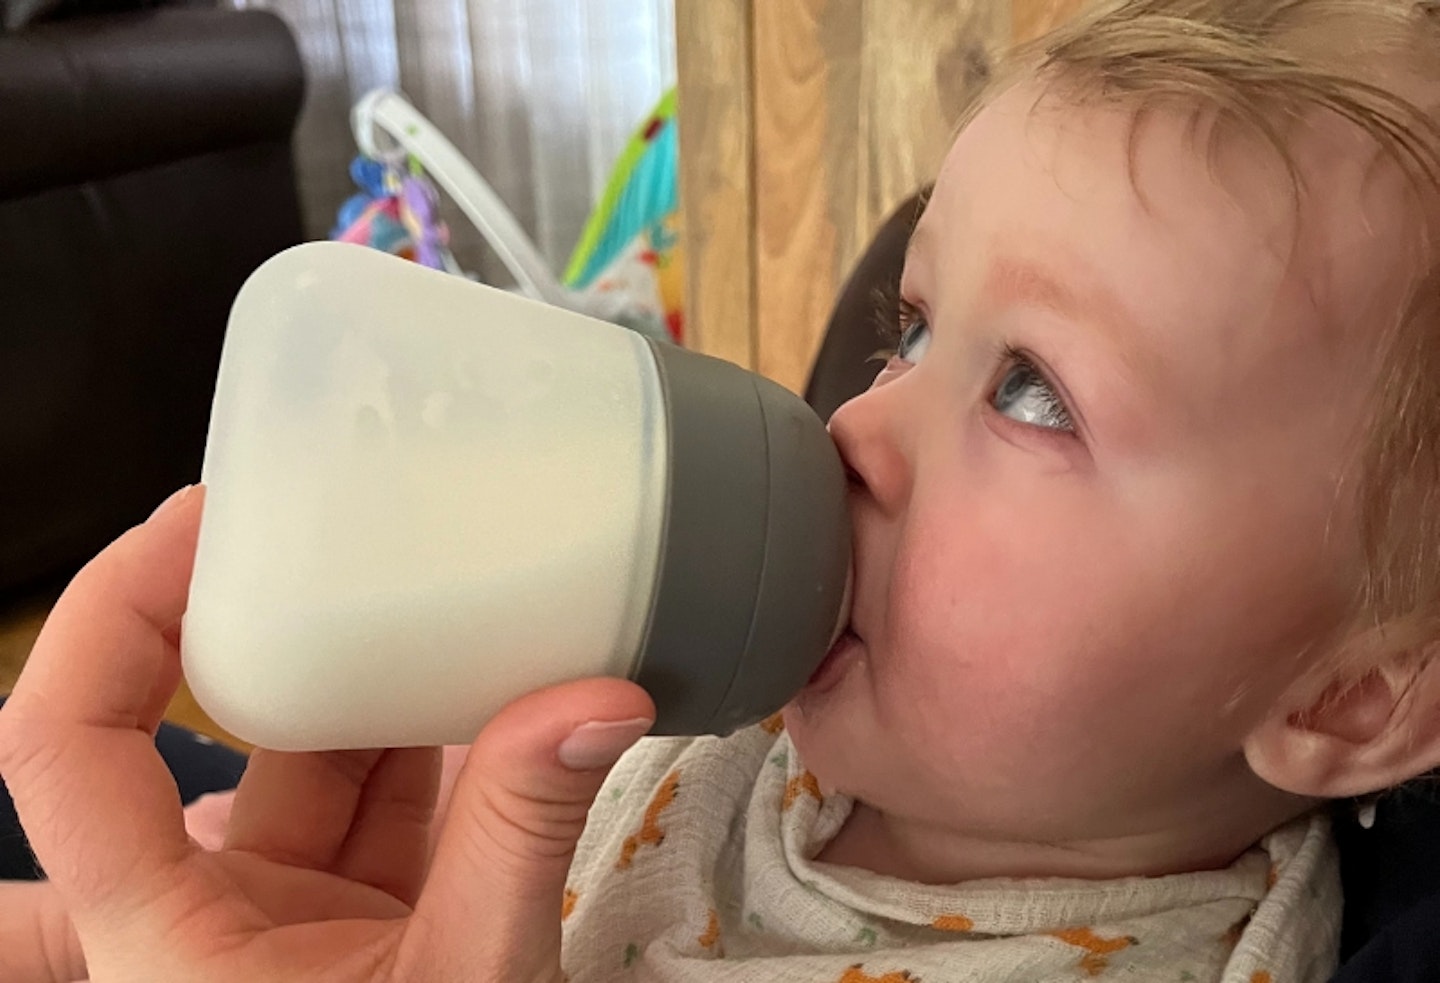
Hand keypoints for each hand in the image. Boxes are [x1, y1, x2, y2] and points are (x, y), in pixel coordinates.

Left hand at [0, 486, 654, 982]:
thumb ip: (519, 840)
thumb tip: (596, 702)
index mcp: (164, 941)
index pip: (61, 747)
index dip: (105, 616)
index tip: (198, 521)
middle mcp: (202, 915)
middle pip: (200, 729)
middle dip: (275, 626)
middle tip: (337, 525)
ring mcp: (283, 913)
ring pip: (314, 756)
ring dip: (385, 680)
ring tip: (453, 591)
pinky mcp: (361, 915)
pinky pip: (388, 797)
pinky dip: (444, 740)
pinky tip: (500, 682)